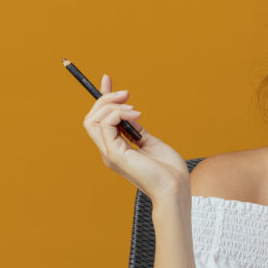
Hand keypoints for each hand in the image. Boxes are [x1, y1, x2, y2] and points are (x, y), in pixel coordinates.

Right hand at [82, 74, 189, 201]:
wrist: (176, 188)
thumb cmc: (168, 170)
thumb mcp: (150, 141)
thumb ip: (137, 128)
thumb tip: (130, 111)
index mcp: (116, 148)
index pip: (99, 119)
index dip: (101, 98)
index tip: (108, 79)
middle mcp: (109, 150)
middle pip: (91, 117)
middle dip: (105, 98)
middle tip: (126, 94)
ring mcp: (110, 153)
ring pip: (92, 119)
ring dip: (112, 105)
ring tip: (136, 109)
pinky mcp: (115, 155)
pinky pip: (105, 124)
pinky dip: (118, 114)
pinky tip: (137, 115)